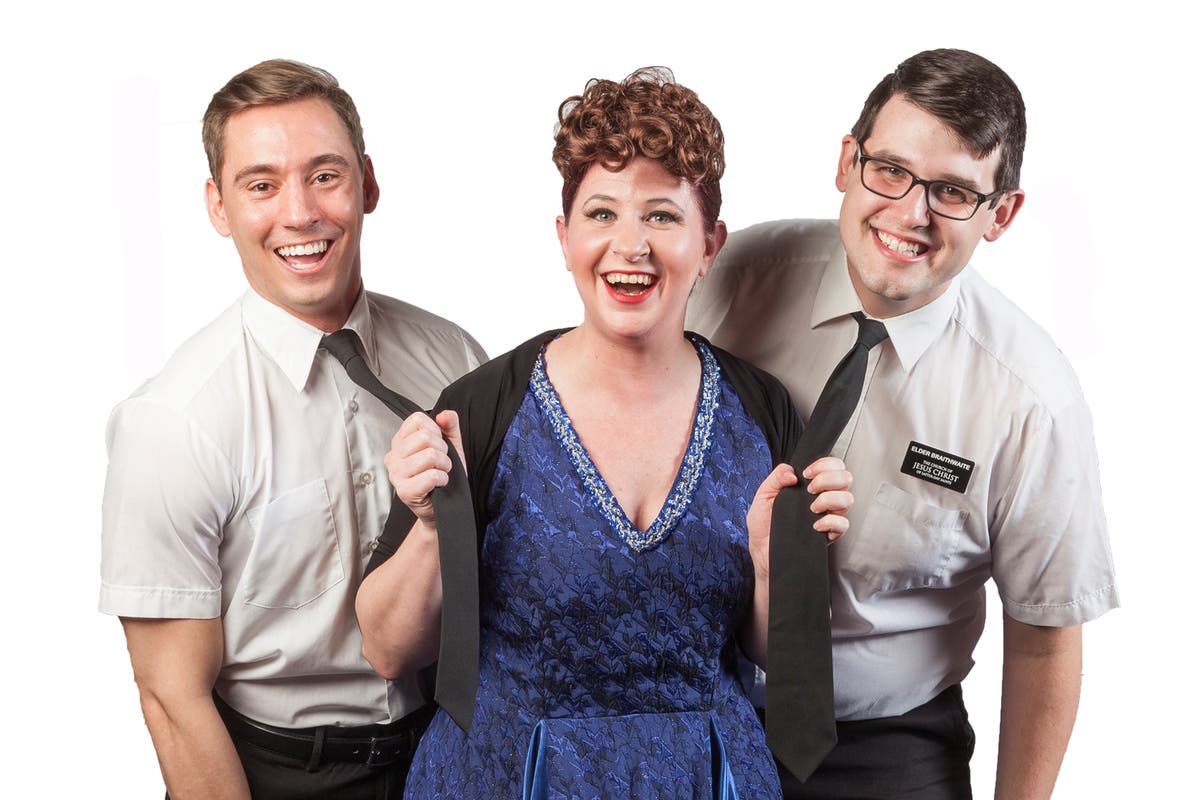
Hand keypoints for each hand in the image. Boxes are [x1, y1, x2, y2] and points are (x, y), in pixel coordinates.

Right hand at [384, 410, 463, 525]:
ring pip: (430, 455)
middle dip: (442, 450)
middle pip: (425, 437)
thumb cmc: (443, 477)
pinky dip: (442, 479)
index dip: (435, 431)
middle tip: (441, 462)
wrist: (443, 507)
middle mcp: (394, 456)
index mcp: (400, 442)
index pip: (418, 420)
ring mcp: (396, 474)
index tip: (437, 445)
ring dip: (444, 466)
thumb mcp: (451, 446)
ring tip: (440, 473)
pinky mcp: (404, 491)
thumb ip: (450, 426)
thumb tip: (444, 415)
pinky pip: (431, 475)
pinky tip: (438, 484)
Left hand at [746, 457, 852, 579]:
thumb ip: (777, 477)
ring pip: (847, 499)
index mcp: (811, 486)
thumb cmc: (763, 525)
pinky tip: (815, 525)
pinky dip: (830, 521)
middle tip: (810, 488)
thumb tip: (793, 473)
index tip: (807, 473)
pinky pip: (843, 524)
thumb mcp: (764, 495)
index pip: (833, 466)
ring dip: (830, 499)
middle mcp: (824, 499)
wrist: (762, 551)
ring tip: (812, 507)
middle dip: (828, 478)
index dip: (825, 464)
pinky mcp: (829, 535)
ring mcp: (828, 517)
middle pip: (846, 478)